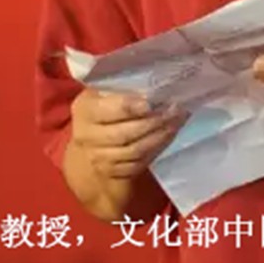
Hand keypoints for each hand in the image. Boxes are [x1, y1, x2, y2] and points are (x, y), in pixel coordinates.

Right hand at [69, 89, 186, 179]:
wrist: (89, 150)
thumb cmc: (104, 113)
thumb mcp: (105, 96)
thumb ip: (124, 90)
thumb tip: (155, 88)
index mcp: (85, 110)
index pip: (108, 110)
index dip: (130, 107)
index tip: (151, 103)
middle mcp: (86, 136)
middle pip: (125, 133)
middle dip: (154, 122)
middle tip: (176, 110)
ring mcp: (98, 159)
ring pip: (135, 150)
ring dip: (160, 136)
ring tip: (177, 121)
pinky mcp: (112, 174)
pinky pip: (139, 164)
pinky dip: (157, 149)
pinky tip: (169, 135)